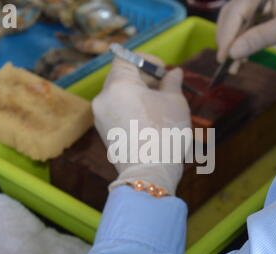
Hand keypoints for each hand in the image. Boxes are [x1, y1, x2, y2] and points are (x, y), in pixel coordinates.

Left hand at [93, 54, 190, 195]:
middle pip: (121, 77)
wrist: (150, 173)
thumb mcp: (175, 103)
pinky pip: (117, 112)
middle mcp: (103, 98)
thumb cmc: (164, 133)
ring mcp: (100, 117)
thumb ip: (172, 83)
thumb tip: (174, 72)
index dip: (146, 61)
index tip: (162, 72)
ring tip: (160, 107)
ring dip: (138, 95)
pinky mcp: (104, 133)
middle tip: (165, 89)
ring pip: (119, 96)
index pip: (125, 59)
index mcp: (118, 85)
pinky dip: (131, 110)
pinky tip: (149, 122)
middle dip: (144, 79)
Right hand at [217, 0, 275, 73]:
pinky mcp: (267, 14)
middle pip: (234, 13)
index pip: (238, 9)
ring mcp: (264, 2)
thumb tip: (232, 53)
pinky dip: (243, 44)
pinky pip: (248, 28)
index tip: (223, 56)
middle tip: (225, 62)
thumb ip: (260, 38)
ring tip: (233, 67)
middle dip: (229, 38)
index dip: (228, 33)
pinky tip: (240, 60)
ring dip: (234, 44)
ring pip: (239, 22)